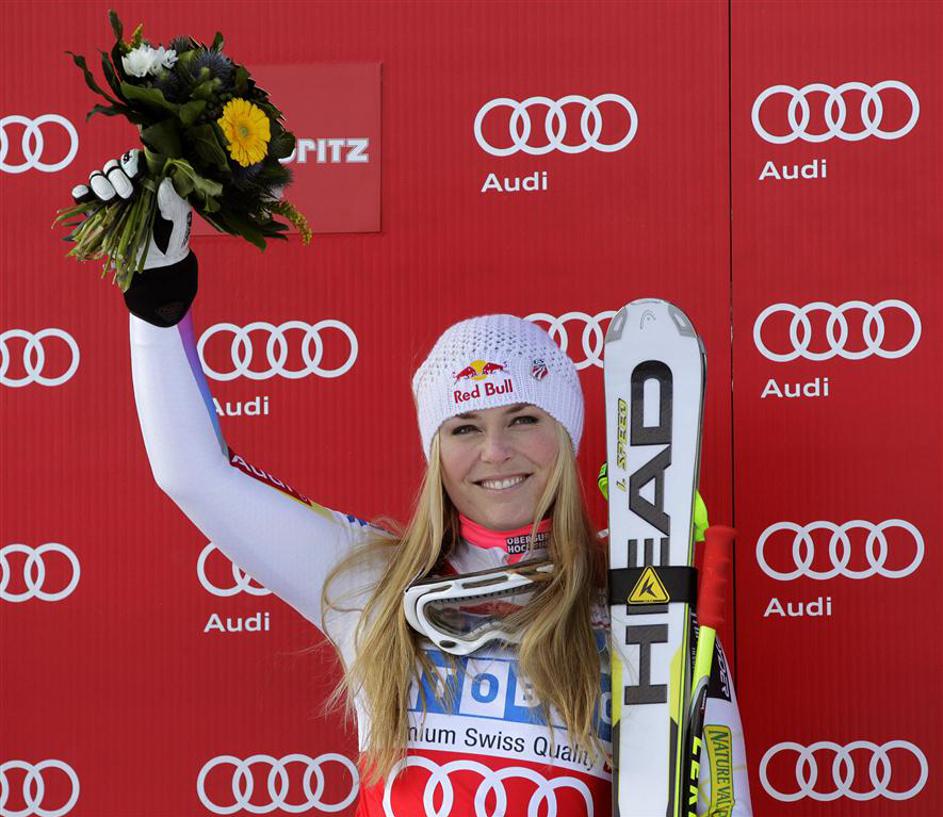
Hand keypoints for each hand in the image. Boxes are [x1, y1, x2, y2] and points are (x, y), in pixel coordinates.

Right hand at [73, 149, 192, 270]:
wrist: (159, 261)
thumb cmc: (172, 234)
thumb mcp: (178, 216)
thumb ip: (171, 199)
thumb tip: (164, 180)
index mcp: (147, 180)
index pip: (135, 160)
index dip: (133, 162)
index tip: (138, 174)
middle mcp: (127, 184)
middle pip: (113, 166)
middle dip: (117, 176)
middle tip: (127, 194)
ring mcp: (111, 197)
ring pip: (97, 177)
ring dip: (101, 183)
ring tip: (111, 199)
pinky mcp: (97, 212)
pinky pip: (82, 196)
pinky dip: (81, 193)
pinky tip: (87, 197)